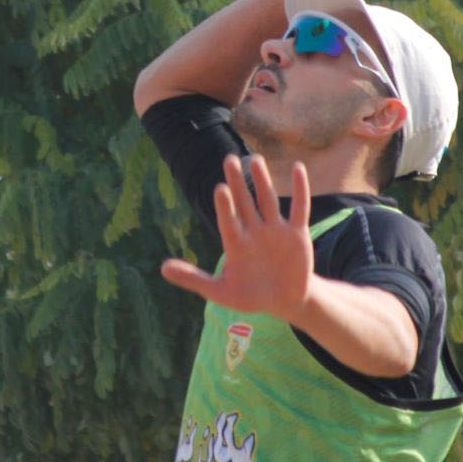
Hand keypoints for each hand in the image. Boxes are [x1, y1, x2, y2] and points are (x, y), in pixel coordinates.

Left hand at [160, 155, 313, 320]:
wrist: (285, 301)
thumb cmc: (250, 296)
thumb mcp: (221, 292)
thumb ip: (194, 278)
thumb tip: (161, 268)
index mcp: (235, 243)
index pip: (228, 221)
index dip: (225, 206)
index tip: (219, 188)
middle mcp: (254, 231)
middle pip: (244, 203)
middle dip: (238, 183)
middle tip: (229, 159)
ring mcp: (275, 230)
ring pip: (268, 200)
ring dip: (262, 180)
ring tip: (255, 160)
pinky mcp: (297, 233)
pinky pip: (300, 208)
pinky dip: (300, 189)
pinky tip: (297, 167)